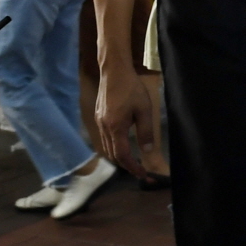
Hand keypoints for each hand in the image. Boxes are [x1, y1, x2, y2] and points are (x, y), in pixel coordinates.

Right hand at [93, 61, 159, 176]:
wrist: (114, 71)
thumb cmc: (131, 88)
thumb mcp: (144, 110)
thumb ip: (146, 132)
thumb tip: (147, 151)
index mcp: (116, 127)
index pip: (122, 156)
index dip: (133, 168)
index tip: (144, 175)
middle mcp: (104, 128)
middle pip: (113, 155)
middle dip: (127, 165)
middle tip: (141, 171)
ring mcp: (99, 122)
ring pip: (107, 147)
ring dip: (119, 157)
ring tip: (133, 161)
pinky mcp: (98, 117)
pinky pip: (104, 138)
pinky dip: (114, 146)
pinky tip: (123, 144)